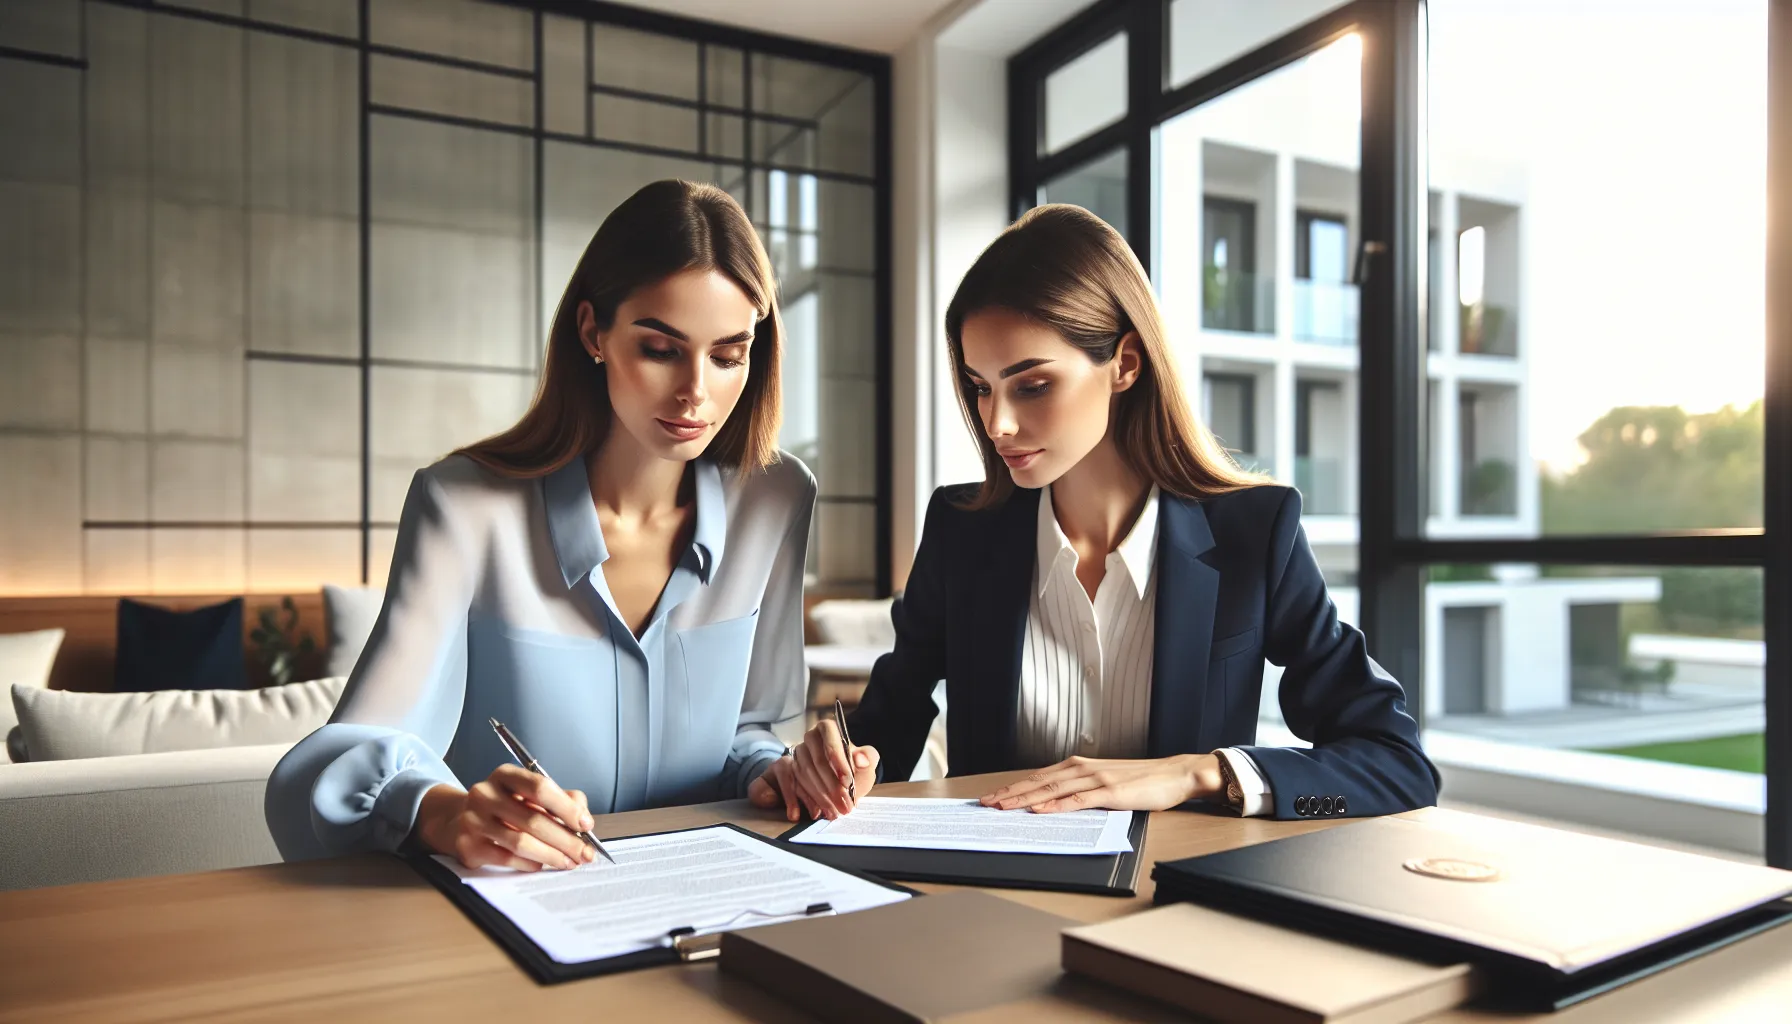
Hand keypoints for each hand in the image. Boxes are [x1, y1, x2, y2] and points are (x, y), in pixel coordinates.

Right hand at [414, 765, 595, 870]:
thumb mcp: (530, 794)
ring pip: (521, 842)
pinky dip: (530, 863)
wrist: (458, 820)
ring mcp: (472, 820)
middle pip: (533, 819)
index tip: (586, 825)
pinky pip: (506, 858)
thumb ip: (562, 799)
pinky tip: (542, 864)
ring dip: (551, 855)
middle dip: (566, 840)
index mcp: (505, 775)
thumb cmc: (505, 806)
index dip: (567, 808)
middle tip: (584, 853)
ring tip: (569, 862)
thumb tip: (583, 819)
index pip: (540, 787)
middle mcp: (485, 793)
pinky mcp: (467, 845)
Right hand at [748, 718, 878, 820]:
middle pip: (817, 760)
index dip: (837, 757)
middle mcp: (810, 739)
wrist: (843, 787)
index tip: (847, 781)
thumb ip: (868, 758)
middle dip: (832, 786)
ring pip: (805, 774)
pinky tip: (816, 812)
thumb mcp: (866, 766)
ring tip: (834, 813)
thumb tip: (861, 759)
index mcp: (828, 729)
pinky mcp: (788, 770)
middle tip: (845, 806)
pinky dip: (805, 800)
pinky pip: (792, 784)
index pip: (829, 734)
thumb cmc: (855, 772)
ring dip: (821, 796)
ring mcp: (797, 754)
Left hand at [979, 754, 1223, 813]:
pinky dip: (1057, 804)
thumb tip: (1051, 804)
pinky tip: (1042, 810)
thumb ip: (1078, 789)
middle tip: (986, 804)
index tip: (992, 797)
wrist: (1173, 774)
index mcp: (1078, 766)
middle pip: (1038, 781)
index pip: (1038, 777)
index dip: (1013, 787)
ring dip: (1025, 798)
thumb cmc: (1140, 780)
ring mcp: (1096, 779)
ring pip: (1052, 789)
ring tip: (1004, 807)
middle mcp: (1082, 768)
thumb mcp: (1103, 781)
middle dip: (1010, 793)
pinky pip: (1079, 799)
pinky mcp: (1110, 791)